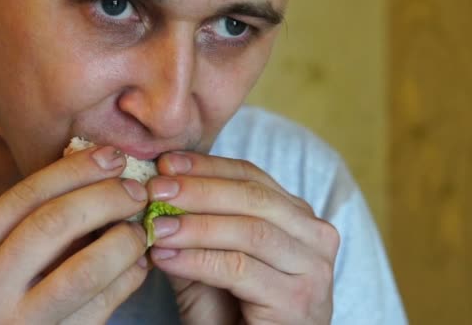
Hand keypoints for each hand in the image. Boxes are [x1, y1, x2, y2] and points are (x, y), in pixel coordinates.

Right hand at [0, 146, 149, 323]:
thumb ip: (24, 229)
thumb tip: (95, 179)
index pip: (24, 196)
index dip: (75, 170)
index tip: (112, 156)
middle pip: (55, 223)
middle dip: (106, 197)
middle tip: (137, 190)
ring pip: (86, 269)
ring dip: (125, 240)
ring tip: (141, 229)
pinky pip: (103, 305)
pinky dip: (130, 277)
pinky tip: (139, 264)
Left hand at [147, 152, 339, 324]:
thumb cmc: (232, 311)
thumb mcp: (208, 260)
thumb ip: (193, 227)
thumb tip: (158, 189)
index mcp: (297, 217)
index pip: (252, 177)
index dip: (207, 167)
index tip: (165, 162)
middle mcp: (315, 236)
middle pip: (254, 198)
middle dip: (199, 190)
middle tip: (156, 189)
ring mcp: (313, 269)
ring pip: (250, 231)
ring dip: (196, 225)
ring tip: (156, 226)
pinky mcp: (299, 301)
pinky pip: (240, 268)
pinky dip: (198, 260)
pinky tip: (166, 258)